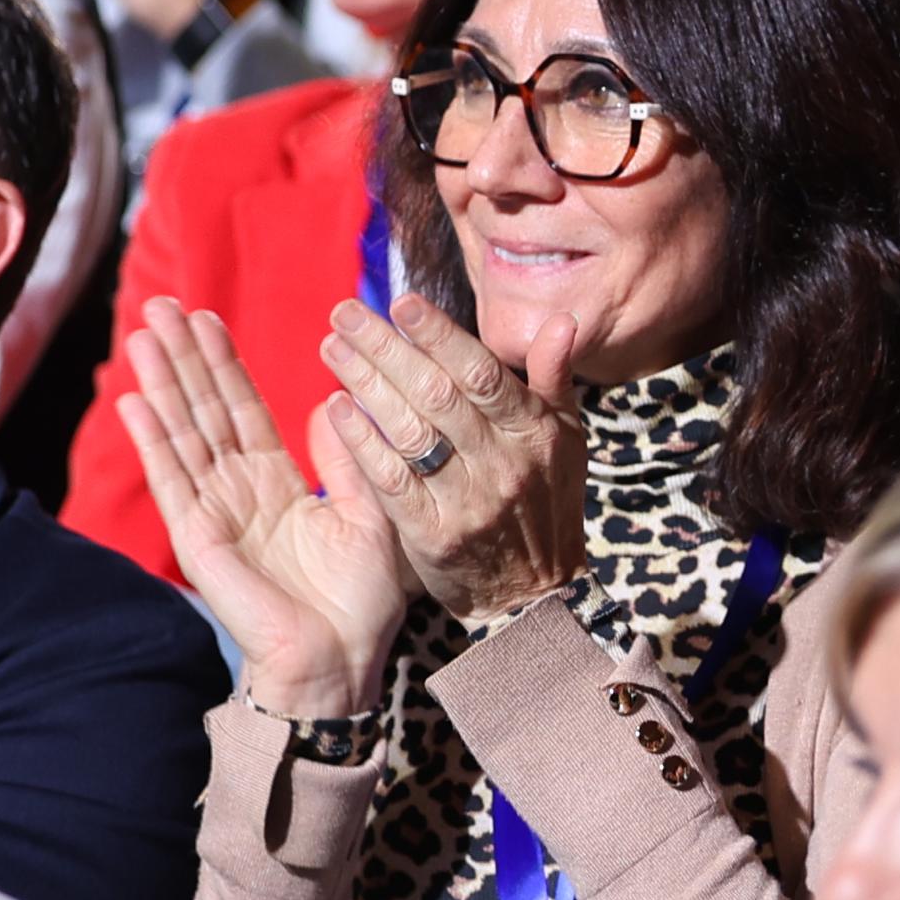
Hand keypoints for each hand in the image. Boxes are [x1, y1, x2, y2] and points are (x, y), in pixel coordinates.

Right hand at [115, 299, 412, 713]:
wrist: (341, 658)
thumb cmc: (361, 600)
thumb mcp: (370, 512)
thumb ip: (346, 459)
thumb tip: (328, 404)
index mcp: (278, 483)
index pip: (244, 409)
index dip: (224, 364)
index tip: (206, 317)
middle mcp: (239, 491)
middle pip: (204, 410)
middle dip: (183, 357)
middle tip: (160, 304)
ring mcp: (214, 512)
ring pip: (183, 433)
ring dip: (162, 383)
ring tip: (142, 333)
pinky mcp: (199, 538)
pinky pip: (173, 480)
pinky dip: (152, 441)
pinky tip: (134, 400)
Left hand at [324, 289, 591, 622]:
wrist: (535, 597)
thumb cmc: (547, 506)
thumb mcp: (567, 440)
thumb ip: (555, 378)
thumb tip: (561, 320)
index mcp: (536, 433)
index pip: (482, 373)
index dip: (440, 335)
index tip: (401, 301)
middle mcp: (503, 464)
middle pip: (437, 394)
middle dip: (386, 348)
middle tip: (343, 312)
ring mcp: (468, 502)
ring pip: (410, 432)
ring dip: (365, 384)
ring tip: (331, 348)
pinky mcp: (434, 536)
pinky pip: (392, 481)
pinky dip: (362, 443)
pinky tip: (335, 410)